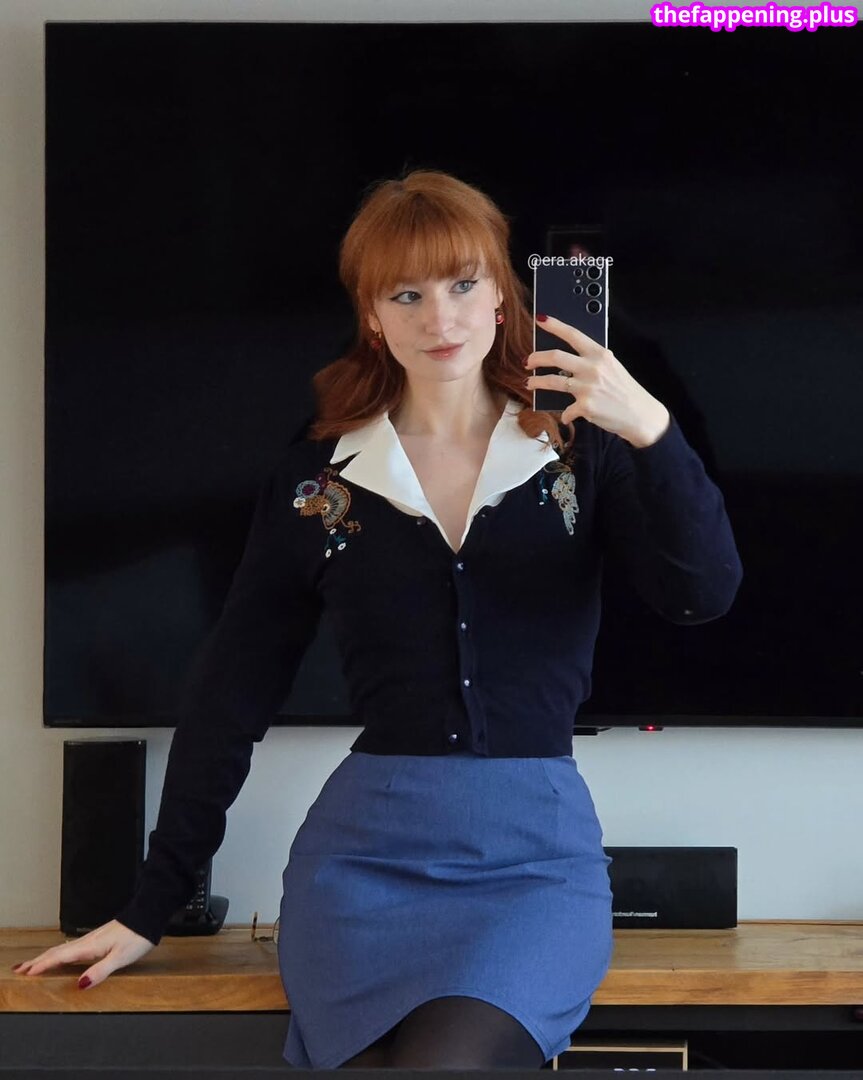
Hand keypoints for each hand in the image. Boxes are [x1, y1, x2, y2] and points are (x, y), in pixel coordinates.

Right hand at [11, 919, 154, 988]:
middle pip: (57, 951)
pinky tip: (61, 954)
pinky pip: (72, 946)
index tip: (26, 973)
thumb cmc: (137, 936)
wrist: (148, 917)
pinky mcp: (98, 938)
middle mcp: (88, 941)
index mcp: (89, 947)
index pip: (60, 957)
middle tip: (21, 969)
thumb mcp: (120, 957)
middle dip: (38, 961)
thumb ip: (100, 971)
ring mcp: (92, 939)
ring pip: (63, 948)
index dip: (42, 965)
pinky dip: (60, 952)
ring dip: (46, 956)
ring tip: (34, 963)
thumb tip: (81, 984)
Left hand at [526, 314, 670, 447]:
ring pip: (552, 381)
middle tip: (528, 361)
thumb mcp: (612, 368)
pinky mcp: (585, 406)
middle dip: (536, 358)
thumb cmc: (625, 391)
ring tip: (529, 383)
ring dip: (537, 382)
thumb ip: (592, 362)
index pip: (573, 335)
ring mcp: (588, 387)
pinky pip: (566, 410)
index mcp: (599, 354)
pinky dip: (565, 414)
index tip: (541, 319)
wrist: (640, 415)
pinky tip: (567, 415)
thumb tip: (568, 362)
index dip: (555, 326)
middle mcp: (592, 368)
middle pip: (555, 357)